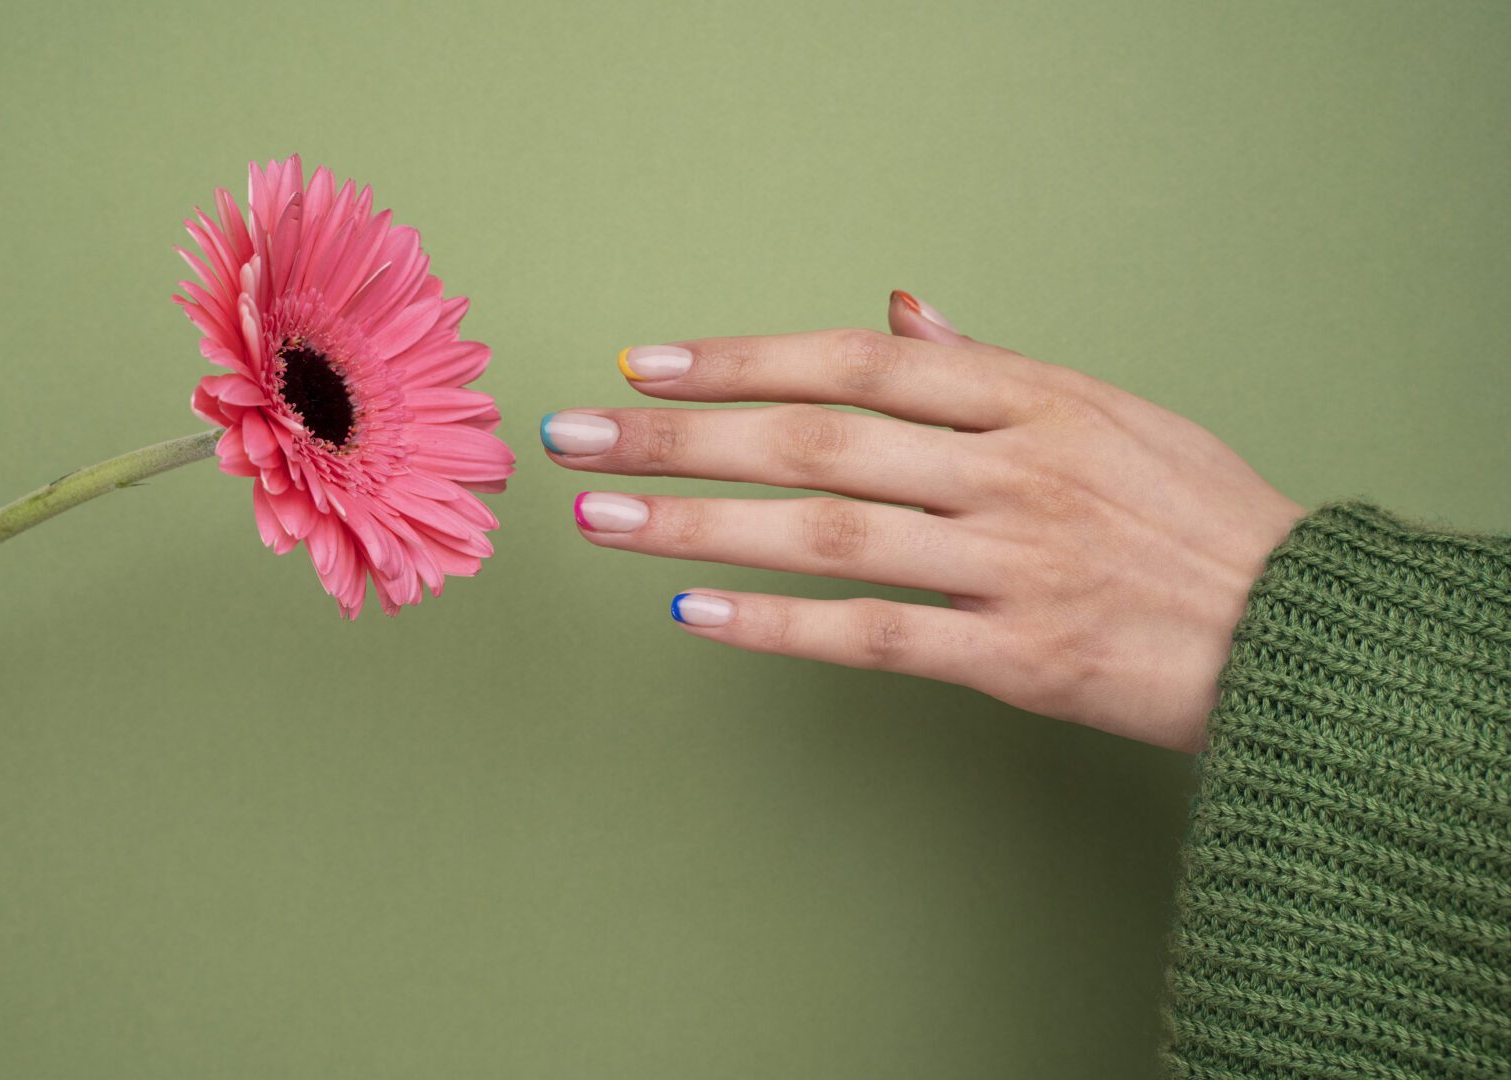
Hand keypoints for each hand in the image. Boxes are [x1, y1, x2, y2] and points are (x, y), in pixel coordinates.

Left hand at [541, 293, 1303, 750]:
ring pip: (826, 533)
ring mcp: (1011, 562)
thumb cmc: (1197, 517)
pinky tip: (695, 609)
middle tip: (575, 435)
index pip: (856, 364)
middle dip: (681, 435)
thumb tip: (903, 315)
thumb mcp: (1111, 411)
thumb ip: (994, 368)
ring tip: (601, 517)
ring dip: (700, 521)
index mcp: (1032, 398)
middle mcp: (1010, 470)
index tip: (646, 365)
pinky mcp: (1016, 656)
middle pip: (815, 440)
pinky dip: (778, 623)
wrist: (1295, 634)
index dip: (742, 359)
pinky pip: (874, 633)